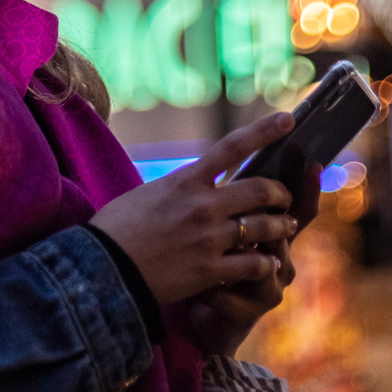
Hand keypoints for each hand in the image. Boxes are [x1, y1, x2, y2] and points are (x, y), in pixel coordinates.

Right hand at [89, 112, 297, 305]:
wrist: (103, 268)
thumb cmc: (119, 228)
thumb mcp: (151, 193)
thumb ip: (182, 186)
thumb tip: (199, 181)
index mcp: (187, 180)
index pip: (234, 146)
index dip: (264, 130)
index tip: (288, 120)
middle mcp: (203, 205)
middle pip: (260, 189)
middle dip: (281, 193)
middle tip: (286, 198)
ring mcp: (209, 238)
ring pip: (264, 227)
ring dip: (282, 227)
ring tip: (287, 228)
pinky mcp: (210, 271)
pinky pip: (254, 265)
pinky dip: (267, 264)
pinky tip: (270, 264)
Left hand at [188, 160, 320, 356]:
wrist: (204, 315)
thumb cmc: (216, 262)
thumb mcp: (225, 224)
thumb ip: (235, 198)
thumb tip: (234, 155)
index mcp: (277, 235)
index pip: (299, 209)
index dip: (308, 188)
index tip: (313, 163)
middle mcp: (281, 261)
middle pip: (285, 232)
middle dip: (267, 216)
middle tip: (245, 204)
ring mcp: (268, 290)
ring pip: (264, 264)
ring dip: (235, 250)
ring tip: (211, 243)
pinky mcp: (246, 314)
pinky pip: (227, 294)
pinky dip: (207, 286)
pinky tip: (192, 285)